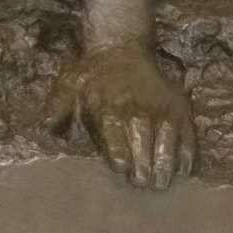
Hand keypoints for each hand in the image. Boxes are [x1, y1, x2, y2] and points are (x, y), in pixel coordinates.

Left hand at [49, 43, 195, 189]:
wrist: (121, 48)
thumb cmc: (93, 75)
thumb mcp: (69, 84)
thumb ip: (58, 106)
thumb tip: (45, 126)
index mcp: (108, 105)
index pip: (114, 132)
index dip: (119, 152)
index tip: (122, 169)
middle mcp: (136, 106)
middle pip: (142, 140)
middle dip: (143, 165)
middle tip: (143, 184)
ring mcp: (160, 107)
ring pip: (166, 139)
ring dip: (165, 164)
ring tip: (161, 184)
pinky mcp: (178, 108)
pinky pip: (187, 134)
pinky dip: (186, 154)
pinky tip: (183, 172)